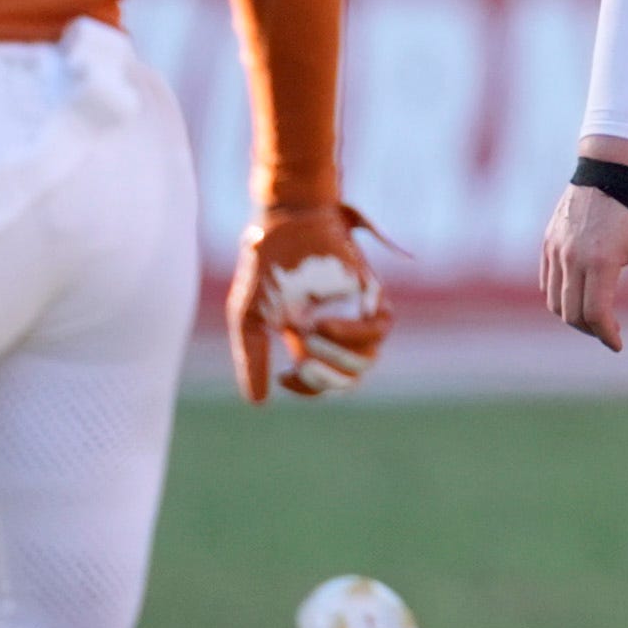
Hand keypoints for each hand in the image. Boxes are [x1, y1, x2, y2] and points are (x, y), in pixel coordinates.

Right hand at [233, 206, 391, 400]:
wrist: (285, 224)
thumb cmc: (265, 266)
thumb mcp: (248, 318)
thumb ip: (251, 358)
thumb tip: (257, 403)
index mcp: (311, 338)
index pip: (324, 381)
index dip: (307, 388)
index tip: (284, 377)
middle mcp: (339, 330)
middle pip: (349, 378)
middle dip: (325, 381)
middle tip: (301, 364)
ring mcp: (357, 313)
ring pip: (367, 360)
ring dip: (337, 359)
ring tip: (308, 338)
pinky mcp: (371, 294)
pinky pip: (379, 330)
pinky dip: (353, 336)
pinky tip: (323, 325)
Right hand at [541, 177, 627, 352]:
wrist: (609, 168)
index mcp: (601, 261)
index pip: (595, 314)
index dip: (606, 335)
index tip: (618, 344)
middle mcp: (573, 257)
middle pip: (571, 314)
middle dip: (591, 330)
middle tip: (610, 333)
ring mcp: (556, 249)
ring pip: (555, 301)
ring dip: (573, 316)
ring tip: (595, 316)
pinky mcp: (548, 242)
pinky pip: (547, 281)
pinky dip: (559, 296)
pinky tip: (579, 296)